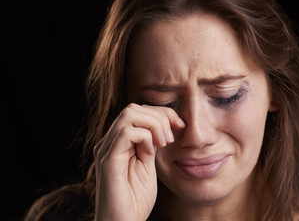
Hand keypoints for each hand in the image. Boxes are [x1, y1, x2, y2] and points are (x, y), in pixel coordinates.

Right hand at [94, 103, 184, 220]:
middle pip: (133, 108)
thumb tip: (164, 125)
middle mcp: (109, 142)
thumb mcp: (148, 165)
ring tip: (164, 143)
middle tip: (171, 137)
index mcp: (118, 142)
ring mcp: (106, 150)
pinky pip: (127, 133)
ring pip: (129, 114)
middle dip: (160, 116)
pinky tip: (151, 152)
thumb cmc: (136, 200)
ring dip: (154, 124)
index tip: (180, 126)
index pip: (138, 112)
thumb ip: (151, 144)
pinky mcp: (108, 161)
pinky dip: (146, 137)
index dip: (162, 113)